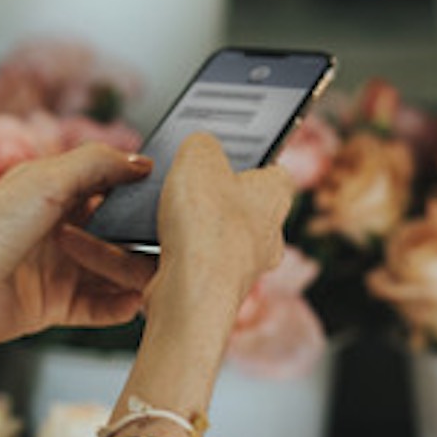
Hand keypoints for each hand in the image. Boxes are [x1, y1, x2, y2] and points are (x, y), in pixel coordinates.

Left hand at [0, 144, 158, 377]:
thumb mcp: (44, 180)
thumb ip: (96, 163)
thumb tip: (141, 161)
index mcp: (47, 191)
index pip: (102, 184)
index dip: (133, 187)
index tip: (166, 193)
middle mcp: (53, 228)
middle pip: (111, 230)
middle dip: (141, 236)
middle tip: (173, 240)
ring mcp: (54, 268)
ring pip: (109, 271)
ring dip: (134, 274)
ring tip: (160, 275)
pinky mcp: (53, 305)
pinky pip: (97, 306)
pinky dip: (119, 306)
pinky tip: (136, 301)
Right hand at [150, 131, 296, 319]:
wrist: (192, 292)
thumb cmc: (206, 227)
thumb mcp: (198, 156)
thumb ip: (202, 143)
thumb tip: (200, 147)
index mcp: (276, 195)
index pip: (273, 168)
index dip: (249, 157)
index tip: (227, 151)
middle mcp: (269, 234)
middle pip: (245, 204)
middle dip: (218, 195)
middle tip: (190, 182)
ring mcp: (244, 266)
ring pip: (221, 236)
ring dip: (197, 226)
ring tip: (167, 213)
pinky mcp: (218, 288)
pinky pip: (199, 262)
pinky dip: (182, 254)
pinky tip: (159, 245)